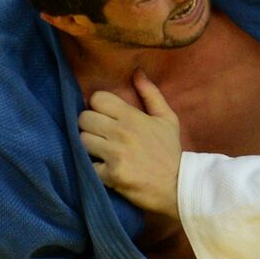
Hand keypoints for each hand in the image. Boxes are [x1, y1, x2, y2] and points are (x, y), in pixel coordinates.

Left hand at [78, 71, 182, 218]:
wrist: (178, 186)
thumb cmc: (170, 151)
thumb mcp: (167, 119)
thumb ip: (151, 94)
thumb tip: (136, 71)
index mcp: (132, 116)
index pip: (97, 99)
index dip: (99, 106)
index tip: (106, 117)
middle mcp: (121, 132)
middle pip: (84, 118)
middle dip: (90, 126)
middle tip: (101, 135)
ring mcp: (114, 154)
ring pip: (81, 140)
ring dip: (89, 146)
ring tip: (101, 151)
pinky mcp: (110, 175)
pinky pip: (87, 165)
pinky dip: (93, 168)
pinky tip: (104, 169)